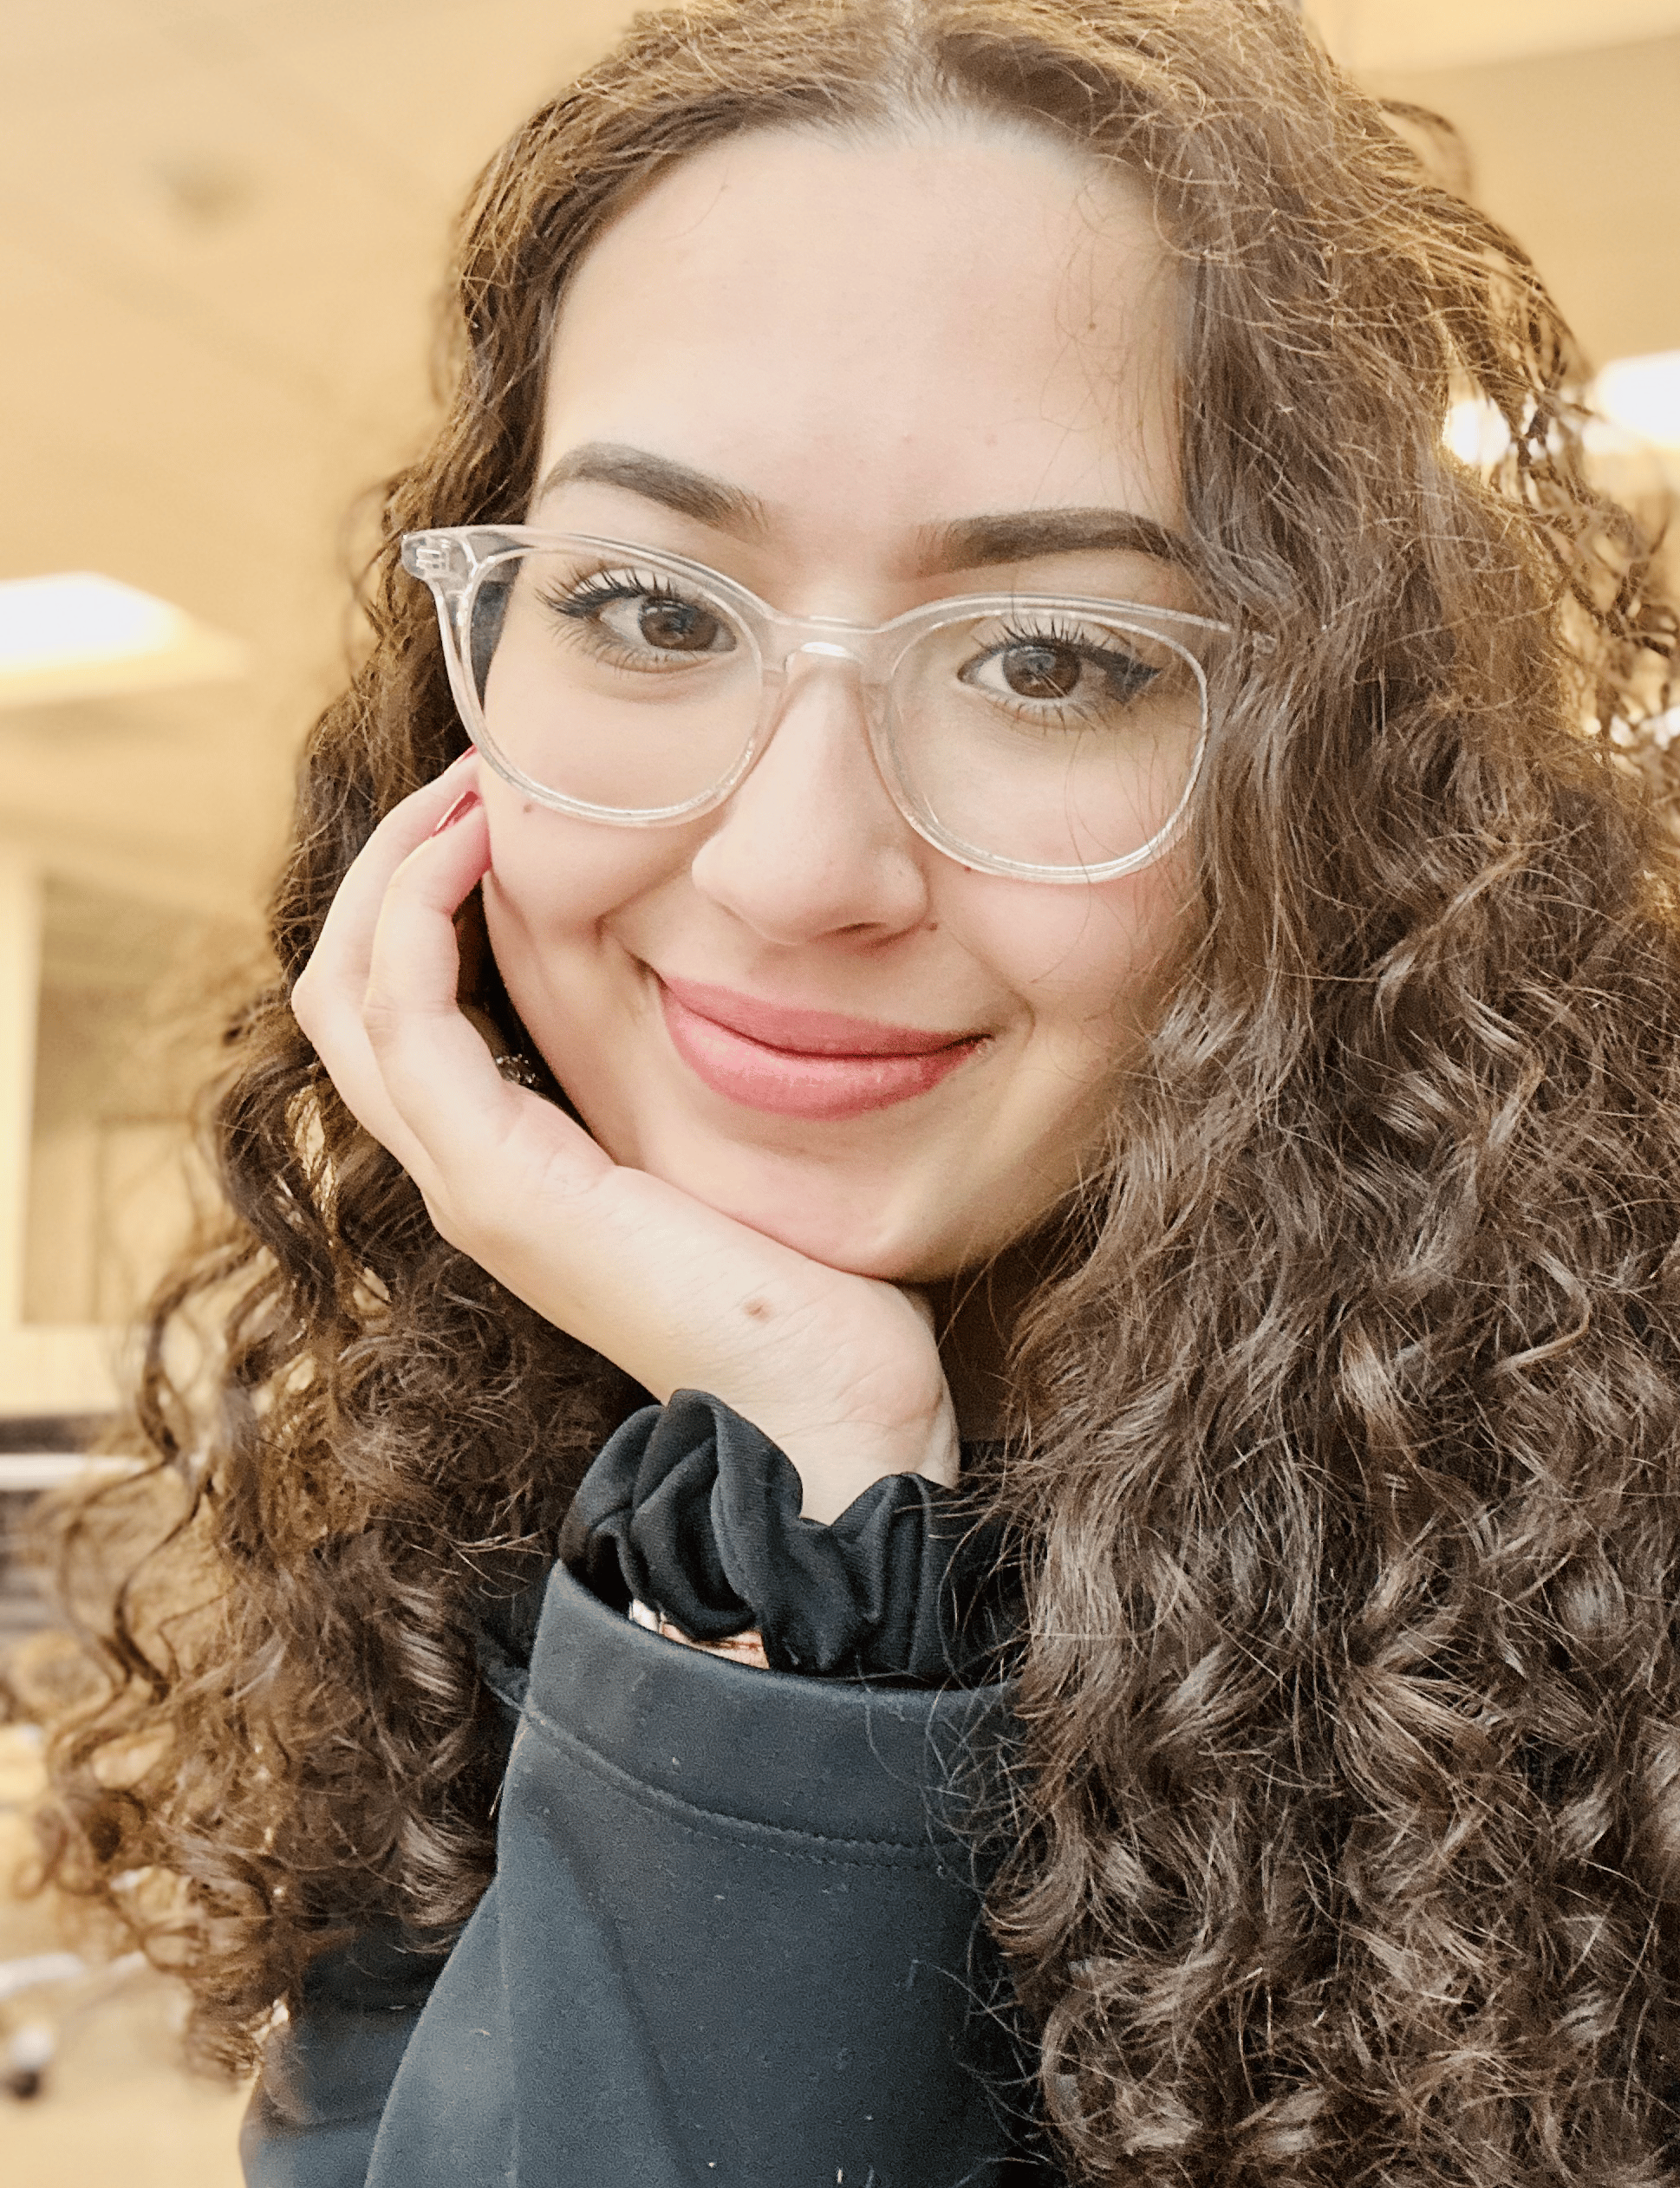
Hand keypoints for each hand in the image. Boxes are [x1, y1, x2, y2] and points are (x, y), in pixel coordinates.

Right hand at [290, 756, 959, 1523]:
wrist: (828, 1416)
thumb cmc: (813, 1296)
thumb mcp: (734, 1151)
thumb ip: (692, 1079)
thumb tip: (733, 974)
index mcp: (514, 1164)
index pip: (400, 1009)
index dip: (420, 895)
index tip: (500, 801)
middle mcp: (466, 1173)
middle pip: (343, 989)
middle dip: (388, 864)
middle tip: (469, 770)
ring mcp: (469, 1183)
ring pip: (347, 990)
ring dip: (392, 865)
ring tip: (468, 781)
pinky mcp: (499, 1186)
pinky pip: (404, 1015)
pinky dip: (419, 911)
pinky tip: (479, 842)